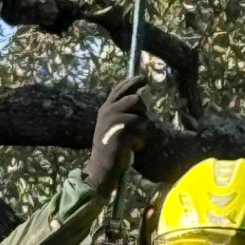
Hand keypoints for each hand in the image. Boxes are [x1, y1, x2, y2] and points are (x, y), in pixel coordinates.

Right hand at [84, 74, 149, 193]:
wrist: (101, 166)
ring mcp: (114, 123)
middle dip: (142, 109)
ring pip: (141, 118)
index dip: (133, 82)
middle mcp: (109, 112)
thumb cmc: (110, 145)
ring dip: (141, 130)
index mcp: (106, 108)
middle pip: (135, 99)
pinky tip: (131, 148)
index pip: (120, 89)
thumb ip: (121, 110)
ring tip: (132, 139)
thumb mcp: (112, 124)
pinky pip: (140, 135)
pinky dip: (138, 143)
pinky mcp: (121, 136)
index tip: (143, 78)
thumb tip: (139, 97)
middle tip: (139, 121)